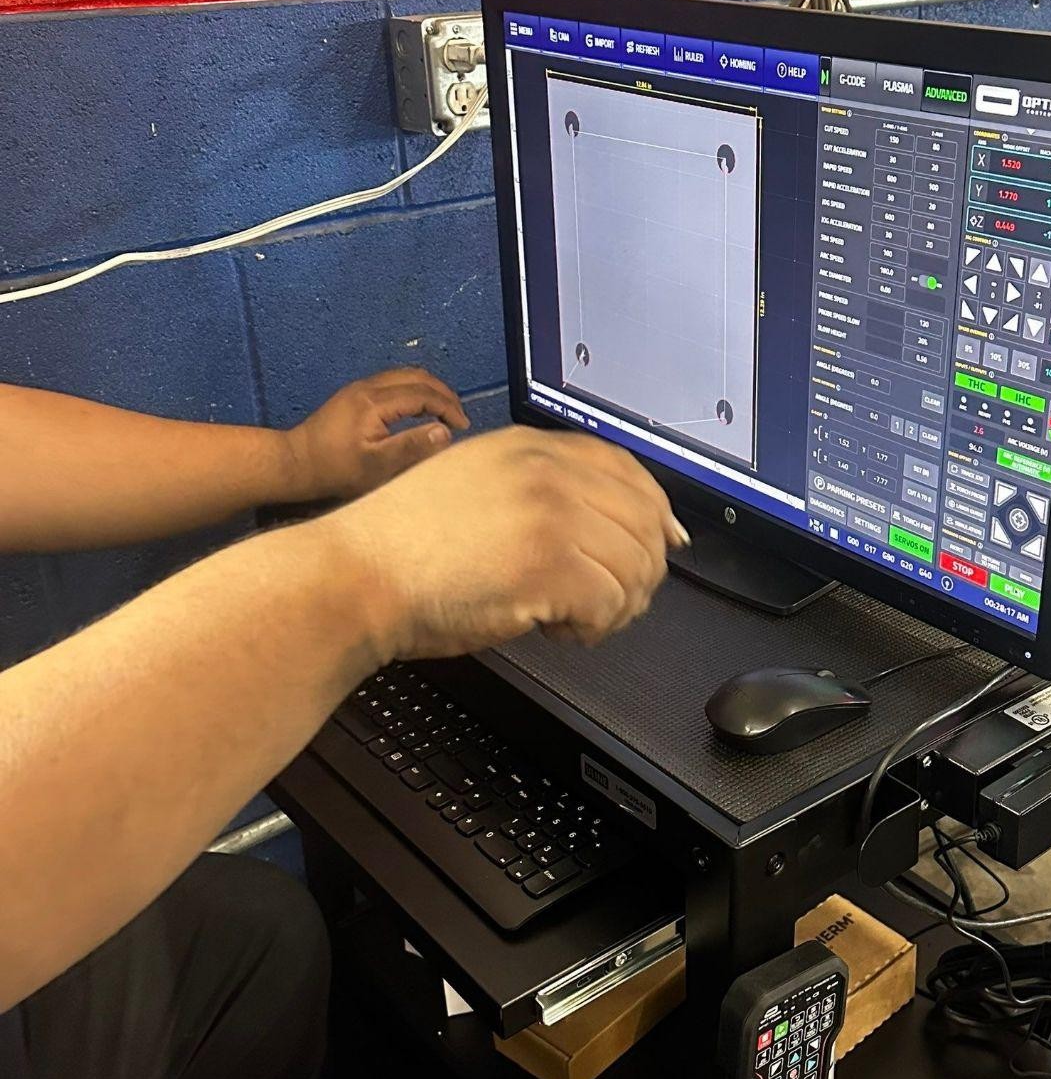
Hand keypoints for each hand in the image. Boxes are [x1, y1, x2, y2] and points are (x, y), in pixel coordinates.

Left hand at [283, 370, 469, 502]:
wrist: (294, 462)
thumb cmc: (335, 469)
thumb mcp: (377, 465)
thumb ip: (412, 447)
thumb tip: (445, 432)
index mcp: (375, 401)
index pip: (422, 394)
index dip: (447, 407)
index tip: (462, 426)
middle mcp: (368, 386)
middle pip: (416, 376)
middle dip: (442, 393)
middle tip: (458, 416)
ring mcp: (359, 388)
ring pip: (404, 376)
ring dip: (428, 390)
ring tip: (443, 413)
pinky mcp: (354, 394)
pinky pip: (393, 382)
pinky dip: (413, 391)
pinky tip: (418, 410)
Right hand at [322, 425, 689, 660]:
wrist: (355, 578)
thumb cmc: (404, 549)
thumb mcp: (475, 485)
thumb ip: (542, 489)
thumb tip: (617, 522)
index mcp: (529, 447)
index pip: (627, 468)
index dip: (655, 510)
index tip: (667, 542)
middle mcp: (546, 470)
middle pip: (643, 521)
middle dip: (635, 572)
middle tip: (605, 602)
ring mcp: (550, 513)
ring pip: (635, 567)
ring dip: (612, 607)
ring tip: (569, 619)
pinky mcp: (549, 564)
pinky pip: (611, 604)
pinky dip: (591, 630)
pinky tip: (554, 630)